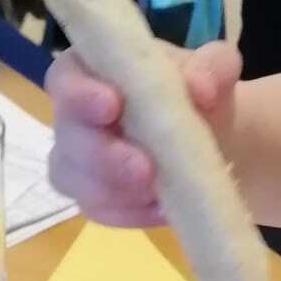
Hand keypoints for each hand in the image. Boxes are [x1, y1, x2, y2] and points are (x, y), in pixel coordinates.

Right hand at [46, 42, 241, 226]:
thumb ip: (212, 67)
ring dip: (117, 191)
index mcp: (91, 71)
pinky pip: (101, 212)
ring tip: (160, 192)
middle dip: (102, 156)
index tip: (114, 105)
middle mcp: (73, 117)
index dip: (81, 93)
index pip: (65, 78)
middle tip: (145, 168)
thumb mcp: (215, 68)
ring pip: (75, 182)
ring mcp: (77, 164)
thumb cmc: (197, 90)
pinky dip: (132, 214)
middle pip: (67, 138)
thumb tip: (202, 89)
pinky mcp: (93, 200)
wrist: (212, 136)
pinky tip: (163, 209)